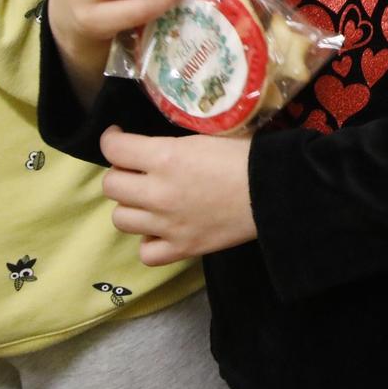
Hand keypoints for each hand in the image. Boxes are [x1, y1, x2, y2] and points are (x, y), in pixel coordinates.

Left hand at [101, 127, 256, 264]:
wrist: (276, 190)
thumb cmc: (248, 155)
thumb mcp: (208, 136)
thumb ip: (173, 145)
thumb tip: (154, 147)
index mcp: (165, 156)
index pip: (113, 148)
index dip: (111, 139)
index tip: (118, 136)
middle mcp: (157, 192)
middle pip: (111, 185)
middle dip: (121, 173)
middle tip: (138, 169)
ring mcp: (166, 225)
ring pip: (121, 219)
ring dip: (132, 206)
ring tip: (150, 200)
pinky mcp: (181, 248)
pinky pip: (145, 252)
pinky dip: (150, 241)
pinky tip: (163, 229)